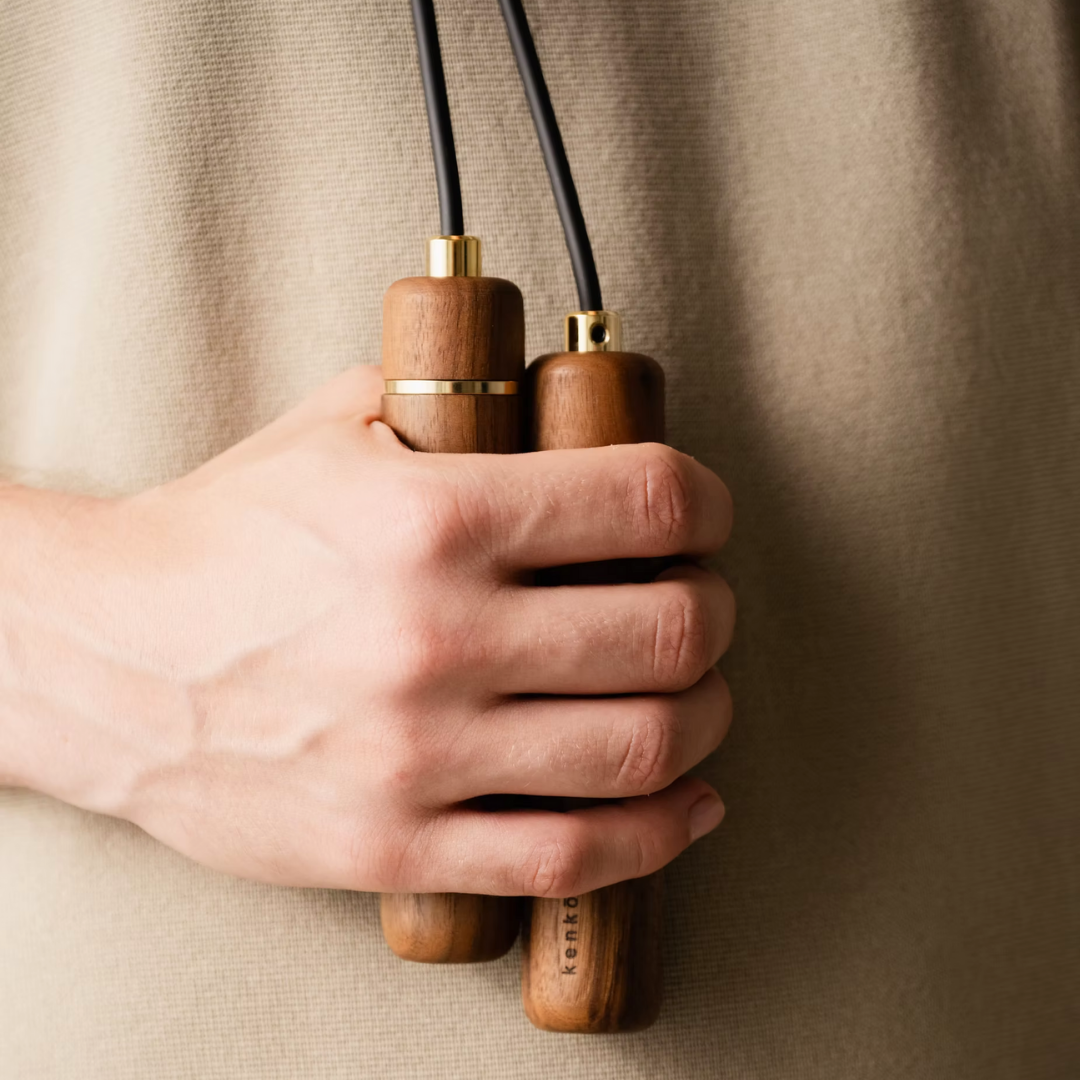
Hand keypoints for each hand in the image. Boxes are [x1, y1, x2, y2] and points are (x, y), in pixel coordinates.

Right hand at [4, 365, 734, 896]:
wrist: (104, 660)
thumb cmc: (224, 540)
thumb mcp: (333, 433)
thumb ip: (450, 403)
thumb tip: (551, 397)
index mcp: (431, 520)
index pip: (645, 501)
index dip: (705, 504)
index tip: (703, 515)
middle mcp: (437, 638)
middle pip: (670, 630)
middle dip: (715, 613)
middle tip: (703, 605)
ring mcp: (420, 755)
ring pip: (644, 748)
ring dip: (705, 717)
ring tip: (698, 695)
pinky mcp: (398, 843)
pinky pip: (572, 855)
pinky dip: (660, 833)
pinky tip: (686, 803)